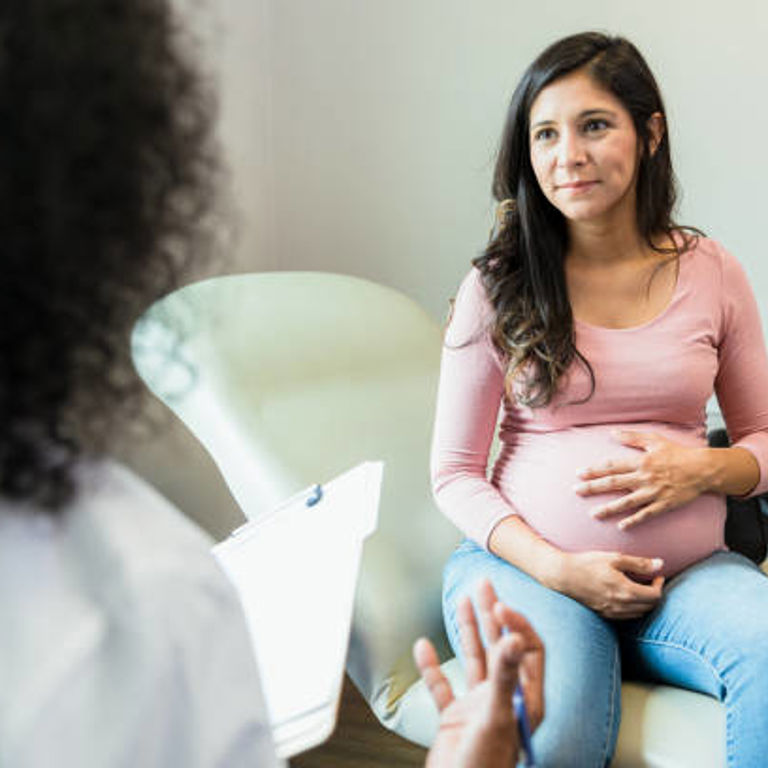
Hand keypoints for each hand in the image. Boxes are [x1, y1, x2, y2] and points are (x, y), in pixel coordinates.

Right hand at [415, 579, 543, 767]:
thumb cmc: (485, 766)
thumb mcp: (496, 717)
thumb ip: (505, 676)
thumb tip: (514, 638)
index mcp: (524, 698)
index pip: (526, 650)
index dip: (515, 624)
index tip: (499, 605)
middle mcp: (503, 698)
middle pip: (499, 646)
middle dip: (491, 613)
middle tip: (483, 583)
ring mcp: (478, 706)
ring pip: (473, 659)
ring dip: (466, 630)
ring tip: (462, 600)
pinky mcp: (454, 718)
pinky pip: (442, 686)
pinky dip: (432, 666)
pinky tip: (423, 646)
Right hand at [558, 550, 664, 618]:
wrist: (563, 576)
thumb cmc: (588, 563)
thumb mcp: (614, 558)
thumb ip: (639, 563)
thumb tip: (660, 564)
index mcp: (626, 591)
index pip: (655, 596)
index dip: (660, 585)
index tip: (657, 575)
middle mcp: (621, 605)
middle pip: (650, 606)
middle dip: (654, 594)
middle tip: (650, 581)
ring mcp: (612, 612)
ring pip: (639, 613)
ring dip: (644, 602)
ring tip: (639, 587)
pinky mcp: (604, 614)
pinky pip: (627, 616)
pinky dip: (633, 608)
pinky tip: (626, 596)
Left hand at [574, 430, 708, 529]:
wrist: (702, 469)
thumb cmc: (677, 453)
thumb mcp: (655, 440)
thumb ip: (632, 437)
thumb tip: (612, 433)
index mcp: (640, 462)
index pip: (612, 466)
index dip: (594, 470)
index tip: (579, 474)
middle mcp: (644, 477)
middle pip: (614, 483)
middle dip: (593, 487)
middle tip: (576, 491)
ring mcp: (654, 492)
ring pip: (627, 502)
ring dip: (609, 508)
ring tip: (593, 514)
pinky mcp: (664, 504)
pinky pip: (646, 514)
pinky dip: (633, 521)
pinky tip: (621, 526)